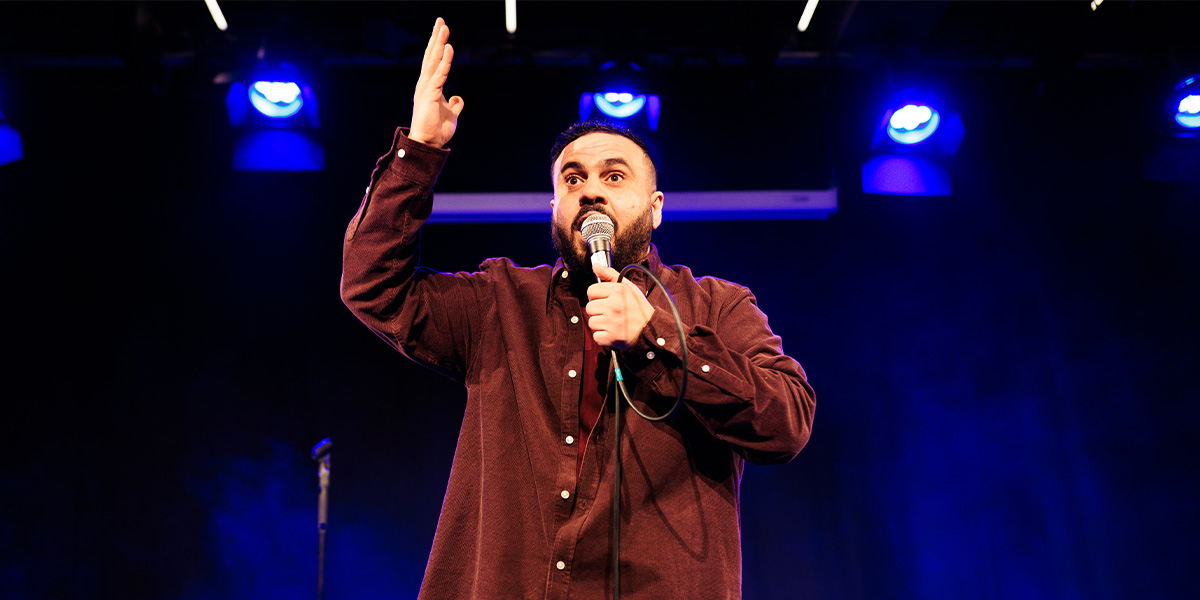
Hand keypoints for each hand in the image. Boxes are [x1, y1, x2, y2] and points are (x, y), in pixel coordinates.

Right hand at [409, 18, 464, 147]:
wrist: (429, 144)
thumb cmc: (437, 130)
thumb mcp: (451, 114)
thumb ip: (455, 104)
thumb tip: (459, 98)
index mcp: (430, 86)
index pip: (434, 61)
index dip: (438, 45)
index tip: (442, 30)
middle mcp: (425, 83)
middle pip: (431, 56)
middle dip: (436, 37)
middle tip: (441, 20)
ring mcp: (426, 87)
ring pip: (433, 60)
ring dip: (438, 43)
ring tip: (443, 27)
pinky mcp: (429, 94)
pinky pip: (439, 74)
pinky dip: (444, 60)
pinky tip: (448, 47)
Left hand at [586, 265, 654, 350]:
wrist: (652, 329)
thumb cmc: (639, 308)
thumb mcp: (628, 287)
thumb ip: (610, 275)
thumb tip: (595, 266)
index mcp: (617, 291)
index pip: (591, 291)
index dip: (596, 296)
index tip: (603, 300)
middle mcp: (613, 306)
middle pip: (589, 307)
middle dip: (598, 311)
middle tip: (609, 313)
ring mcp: (612, 322)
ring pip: (592, 322)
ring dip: (600, 324)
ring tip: (612, 323)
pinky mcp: (612, 337)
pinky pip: (596, 337)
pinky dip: (603, 337)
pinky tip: (612, 332)